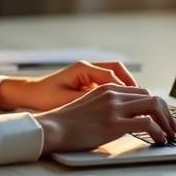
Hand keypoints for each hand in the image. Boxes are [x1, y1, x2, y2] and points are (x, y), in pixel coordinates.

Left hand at [0, 61, 137, 111]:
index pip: (111, 75)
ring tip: (138, 101)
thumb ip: (88, 102)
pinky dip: (119, 90)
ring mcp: (89, 72)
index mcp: (83, 69)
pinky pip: (109, 81)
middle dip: (132, 85)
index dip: (125, 89)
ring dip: (127, 86)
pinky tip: (124, 103)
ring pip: (116, 74)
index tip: (136, 102)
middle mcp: (88, 67)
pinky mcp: (88, 80)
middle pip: (118, 70)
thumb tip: (109, 108)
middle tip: (145, 100)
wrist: (30, 94)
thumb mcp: (67, 102)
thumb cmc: (45, 98)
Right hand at [32, 84, 175, 153]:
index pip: (141, 92)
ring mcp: (114, 108)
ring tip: (170, 135)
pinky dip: (159, 132)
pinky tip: (160, 140)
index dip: (156, 106)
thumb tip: (124, 120)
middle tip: (173, 128)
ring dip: (167, 122)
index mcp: (108, 88)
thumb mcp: (89, 106)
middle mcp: (113, 94)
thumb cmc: (68, 123)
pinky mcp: (114, 124)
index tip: (162, 118)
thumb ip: (107, 106)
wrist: (52, 128)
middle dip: (167, 113)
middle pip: (152, 97)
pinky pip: (147, 124)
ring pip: (154, 107)